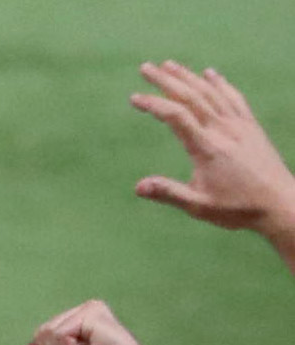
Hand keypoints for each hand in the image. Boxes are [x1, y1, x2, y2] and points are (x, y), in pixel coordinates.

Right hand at [135, 61, 294, 237]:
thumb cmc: (237, 208)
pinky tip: (211, 74)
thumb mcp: (198, 206)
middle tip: (146, 67)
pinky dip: (221, 84)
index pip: (176, 117)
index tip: (134, 98)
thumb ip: (169, 193)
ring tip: (171, 65)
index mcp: (208, 148)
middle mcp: (224, 130)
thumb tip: (138, 186)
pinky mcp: (251, 126)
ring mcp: (239, 125)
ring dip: (190, 76)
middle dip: (167, 80)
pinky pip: (234, 98)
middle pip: (192, 97)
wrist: (279, 203)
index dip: (154, 104)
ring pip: (211, 93)